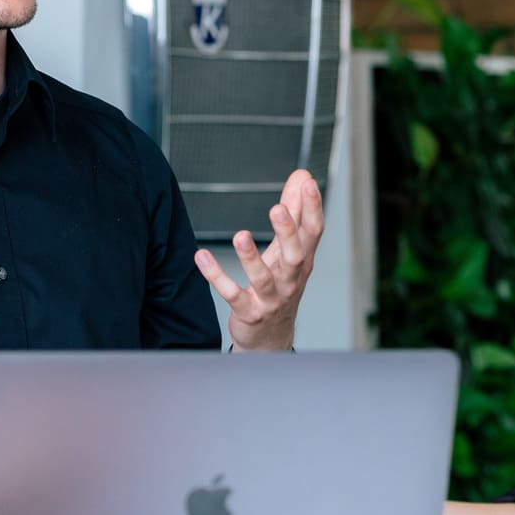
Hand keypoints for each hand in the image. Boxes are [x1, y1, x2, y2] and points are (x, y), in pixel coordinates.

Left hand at [197, 169, 324, 351]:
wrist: (271, 337)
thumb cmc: (281, 286)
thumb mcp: (289, 249)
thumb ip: (295, 211)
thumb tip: (302, 177)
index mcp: (302, 260)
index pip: (313, 232)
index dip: (313, 208)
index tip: (308, 184)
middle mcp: (291, 279)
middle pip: (295, 255)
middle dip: (288, 232)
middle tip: (277, 208)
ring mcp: (271, 298)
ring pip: (264, 278)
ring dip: (251, 258)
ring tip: (240, 236)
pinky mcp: (249, 312)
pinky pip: (233, 295)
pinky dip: (217, 277)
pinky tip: (201, 258)